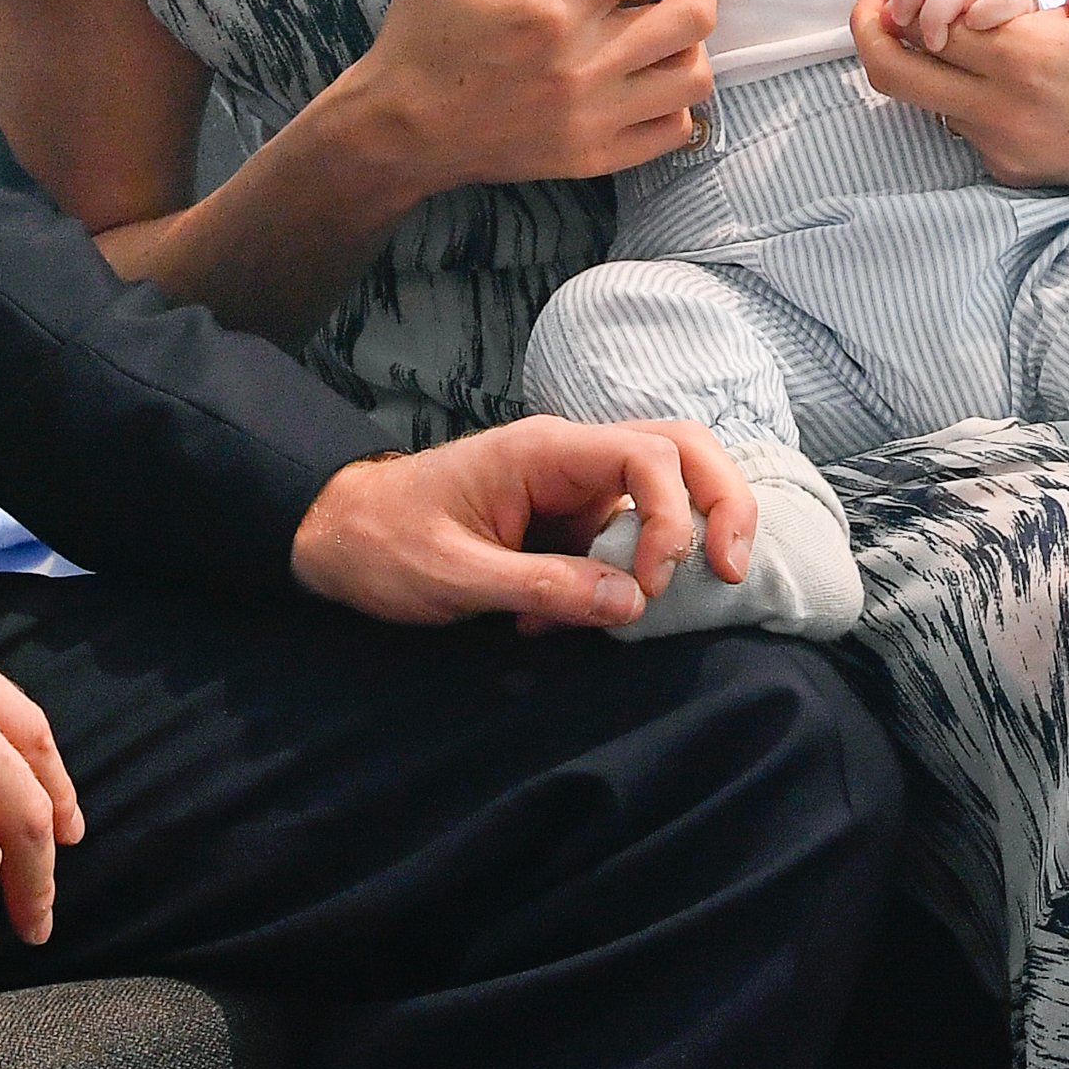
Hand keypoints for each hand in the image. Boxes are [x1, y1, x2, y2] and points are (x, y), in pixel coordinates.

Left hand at [290, 416, 757, 632]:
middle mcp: (569, 459)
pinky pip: (624, 541)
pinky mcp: (569, 523)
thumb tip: (634, 602)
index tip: (653, 584)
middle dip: (721, 503)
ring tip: (651, 604)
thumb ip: (543, 586)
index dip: (674, 516)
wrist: (338, 536)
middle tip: (731, 571)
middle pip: (680, 451)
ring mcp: (574, 490)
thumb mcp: (454, 576)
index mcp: (544, 450)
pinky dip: (624, 582)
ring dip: (674, 547)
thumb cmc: (385, 544)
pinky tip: (578, 619)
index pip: (649, 454)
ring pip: (664, 494)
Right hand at [345, 0, 726, 194]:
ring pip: (693, 76)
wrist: (399, 127)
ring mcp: (592, 119)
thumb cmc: (421, 32)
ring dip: (689, 42)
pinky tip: (647, 76)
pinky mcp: (593, 157)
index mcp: (550, 10)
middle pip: (691, 16)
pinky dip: (676, 99)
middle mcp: (580, 68)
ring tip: (663, 25)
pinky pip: (673, 129)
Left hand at [852, 0, 1068, 188]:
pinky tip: (989, 63)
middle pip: (894, 74)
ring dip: (922, 61)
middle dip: (871, 31)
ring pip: (925, 102)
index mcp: (1026, 57)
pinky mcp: (1017, 173)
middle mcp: (1006, 113)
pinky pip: (959, 128)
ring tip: (948, 21)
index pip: (922, 22)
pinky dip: (956, 93)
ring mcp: (1009, 150)